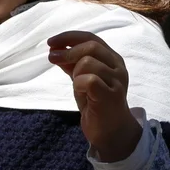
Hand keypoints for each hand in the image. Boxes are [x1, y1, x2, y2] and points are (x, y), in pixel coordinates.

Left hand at [48, 31, 142, 161]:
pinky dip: (78, 84)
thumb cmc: (97, 105)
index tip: (51, 42)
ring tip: (78, 87)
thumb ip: (73, 64)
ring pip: (88, 63)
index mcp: (112, 59)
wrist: (110, 132)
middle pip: (91, 46)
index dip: (70, 37)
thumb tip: (56, 50)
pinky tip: (81, 94)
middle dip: (68, 51)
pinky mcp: (111, 95)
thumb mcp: (82, 80)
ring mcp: (116, 80)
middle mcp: (118, 66)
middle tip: (52, 58)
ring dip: (75, 72)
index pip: (91, 38)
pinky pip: (89, 80)